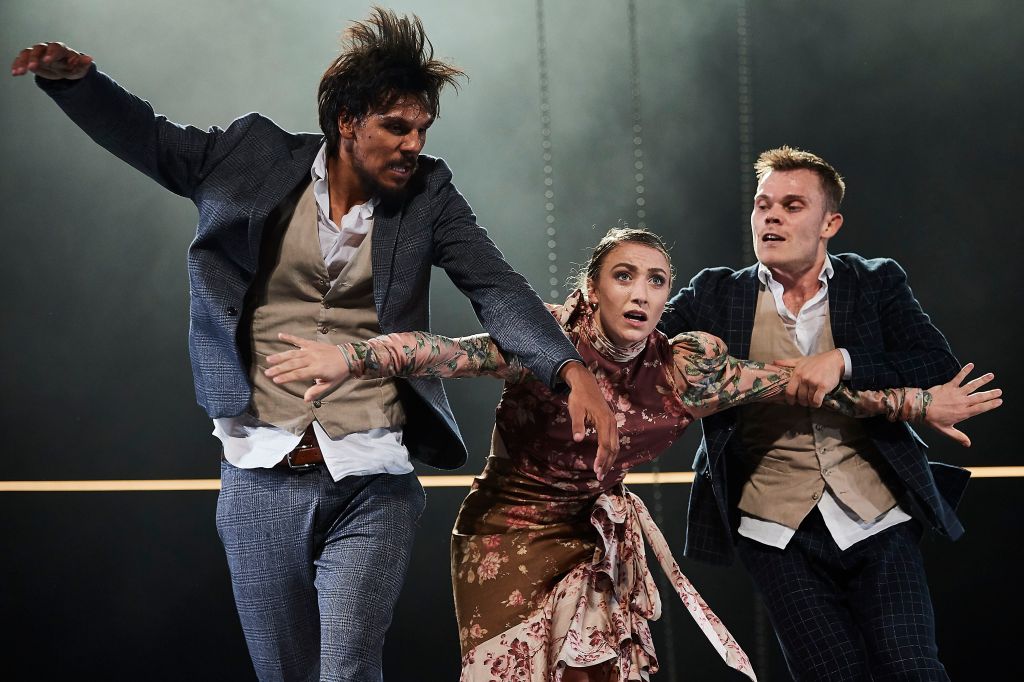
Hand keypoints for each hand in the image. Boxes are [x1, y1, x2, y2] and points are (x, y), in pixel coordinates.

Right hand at [11, 42, 92, 79]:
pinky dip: (17, 65)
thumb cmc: (74, 66)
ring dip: (23, 62)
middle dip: (35, 58)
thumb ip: (83, 63)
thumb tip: (89, 59)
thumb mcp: (80, 67)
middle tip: (32, 67)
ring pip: (28, 53)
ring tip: (20, 72)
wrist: (66, 67)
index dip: (51, 54)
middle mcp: (47, 48)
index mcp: (61, 49)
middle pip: (39, 49)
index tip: (47, 61)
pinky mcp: (30, 59)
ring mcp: (38, 53)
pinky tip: (15, 73)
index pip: (56, 48)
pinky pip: (21, 60)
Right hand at [264, 332, 350, 401]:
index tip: (276, 380)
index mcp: (316, 369)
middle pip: (292, 364)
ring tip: (269, 359)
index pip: (298, 374)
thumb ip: (317, 391)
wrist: (349, 356)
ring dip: (280, 356)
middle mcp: (312, 359)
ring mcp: (311, 350)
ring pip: (293, 353)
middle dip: (279, 368)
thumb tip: (305, 399)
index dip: (287, 377)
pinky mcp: (312, 344)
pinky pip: (299, 340)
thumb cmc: (339, 372)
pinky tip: (280, 335)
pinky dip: (290, 337)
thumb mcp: (330, 384)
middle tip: (267, 372)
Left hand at [559, 361, 618, 479]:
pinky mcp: (610, 422)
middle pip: (613, 448)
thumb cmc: (579, 397)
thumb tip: (577, 439)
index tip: (596, 470)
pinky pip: (614, 440)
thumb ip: (577, 425)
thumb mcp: (575, 410)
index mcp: (604, 420)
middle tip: (599, 477)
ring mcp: (612, 422)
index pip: (605, 445)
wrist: (586, 383)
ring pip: (615, 445)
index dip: (602, 459)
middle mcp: (611, 422)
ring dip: (610, 459)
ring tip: (603, 472)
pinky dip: (611, 452)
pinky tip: (606, 459)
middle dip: (607, 463)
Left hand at [774, 349, 844, 406]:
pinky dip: (817, 404)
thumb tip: (774, 362)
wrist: (834, 360)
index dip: (789, 399)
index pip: (789, 391)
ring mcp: (814, 383)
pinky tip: (818, 402)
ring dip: (810, 403)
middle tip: (805, 401)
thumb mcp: (801, 360)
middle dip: (802, 402)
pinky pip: (817, 400)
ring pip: (809, 400)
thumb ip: (787, 363)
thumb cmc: (817, 361)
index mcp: (797, 373)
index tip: (791, 402)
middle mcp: (804, 378)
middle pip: (800, 397)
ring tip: (812, 400)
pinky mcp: (823, 386)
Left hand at [923, 363, 1001, 446]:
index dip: (991, 405)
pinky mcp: (949, 386)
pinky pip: (959, 377)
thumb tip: (968, 445)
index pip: (981, 408)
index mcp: (963, 413)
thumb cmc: (932, 420)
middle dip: (991, 394)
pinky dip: (965, 370)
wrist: (919, 409)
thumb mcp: (946, 431)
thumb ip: (958, 437)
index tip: (999, 401)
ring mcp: (956, 393)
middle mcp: (962, 402)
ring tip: (991, 376)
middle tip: (999, 391)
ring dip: (982, 380)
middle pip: (980, 397)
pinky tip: (971, 364)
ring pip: (972, 386)